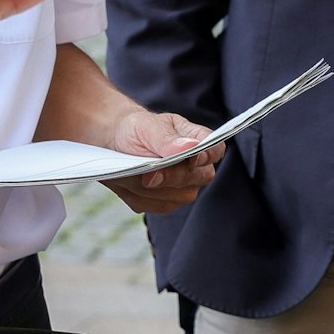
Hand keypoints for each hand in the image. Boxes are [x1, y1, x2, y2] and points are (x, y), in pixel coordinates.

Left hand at [98, 109, 222, 214]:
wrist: (117, 144)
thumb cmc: (137, 130)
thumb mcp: (147, 127)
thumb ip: (167, 139)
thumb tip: (190, 147)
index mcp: (198, 140)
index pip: (216, 150)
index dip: (208, 156)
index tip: (193, 158)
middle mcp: (196, 167)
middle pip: (198, 178)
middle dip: (171, 177)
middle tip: (148, 175)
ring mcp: (183, 188)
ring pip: (176, 197)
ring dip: (148, 188)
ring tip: (128, 173)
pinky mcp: (165, 203)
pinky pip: (155, 206)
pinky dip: (137, 196)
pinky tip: (126, 183)